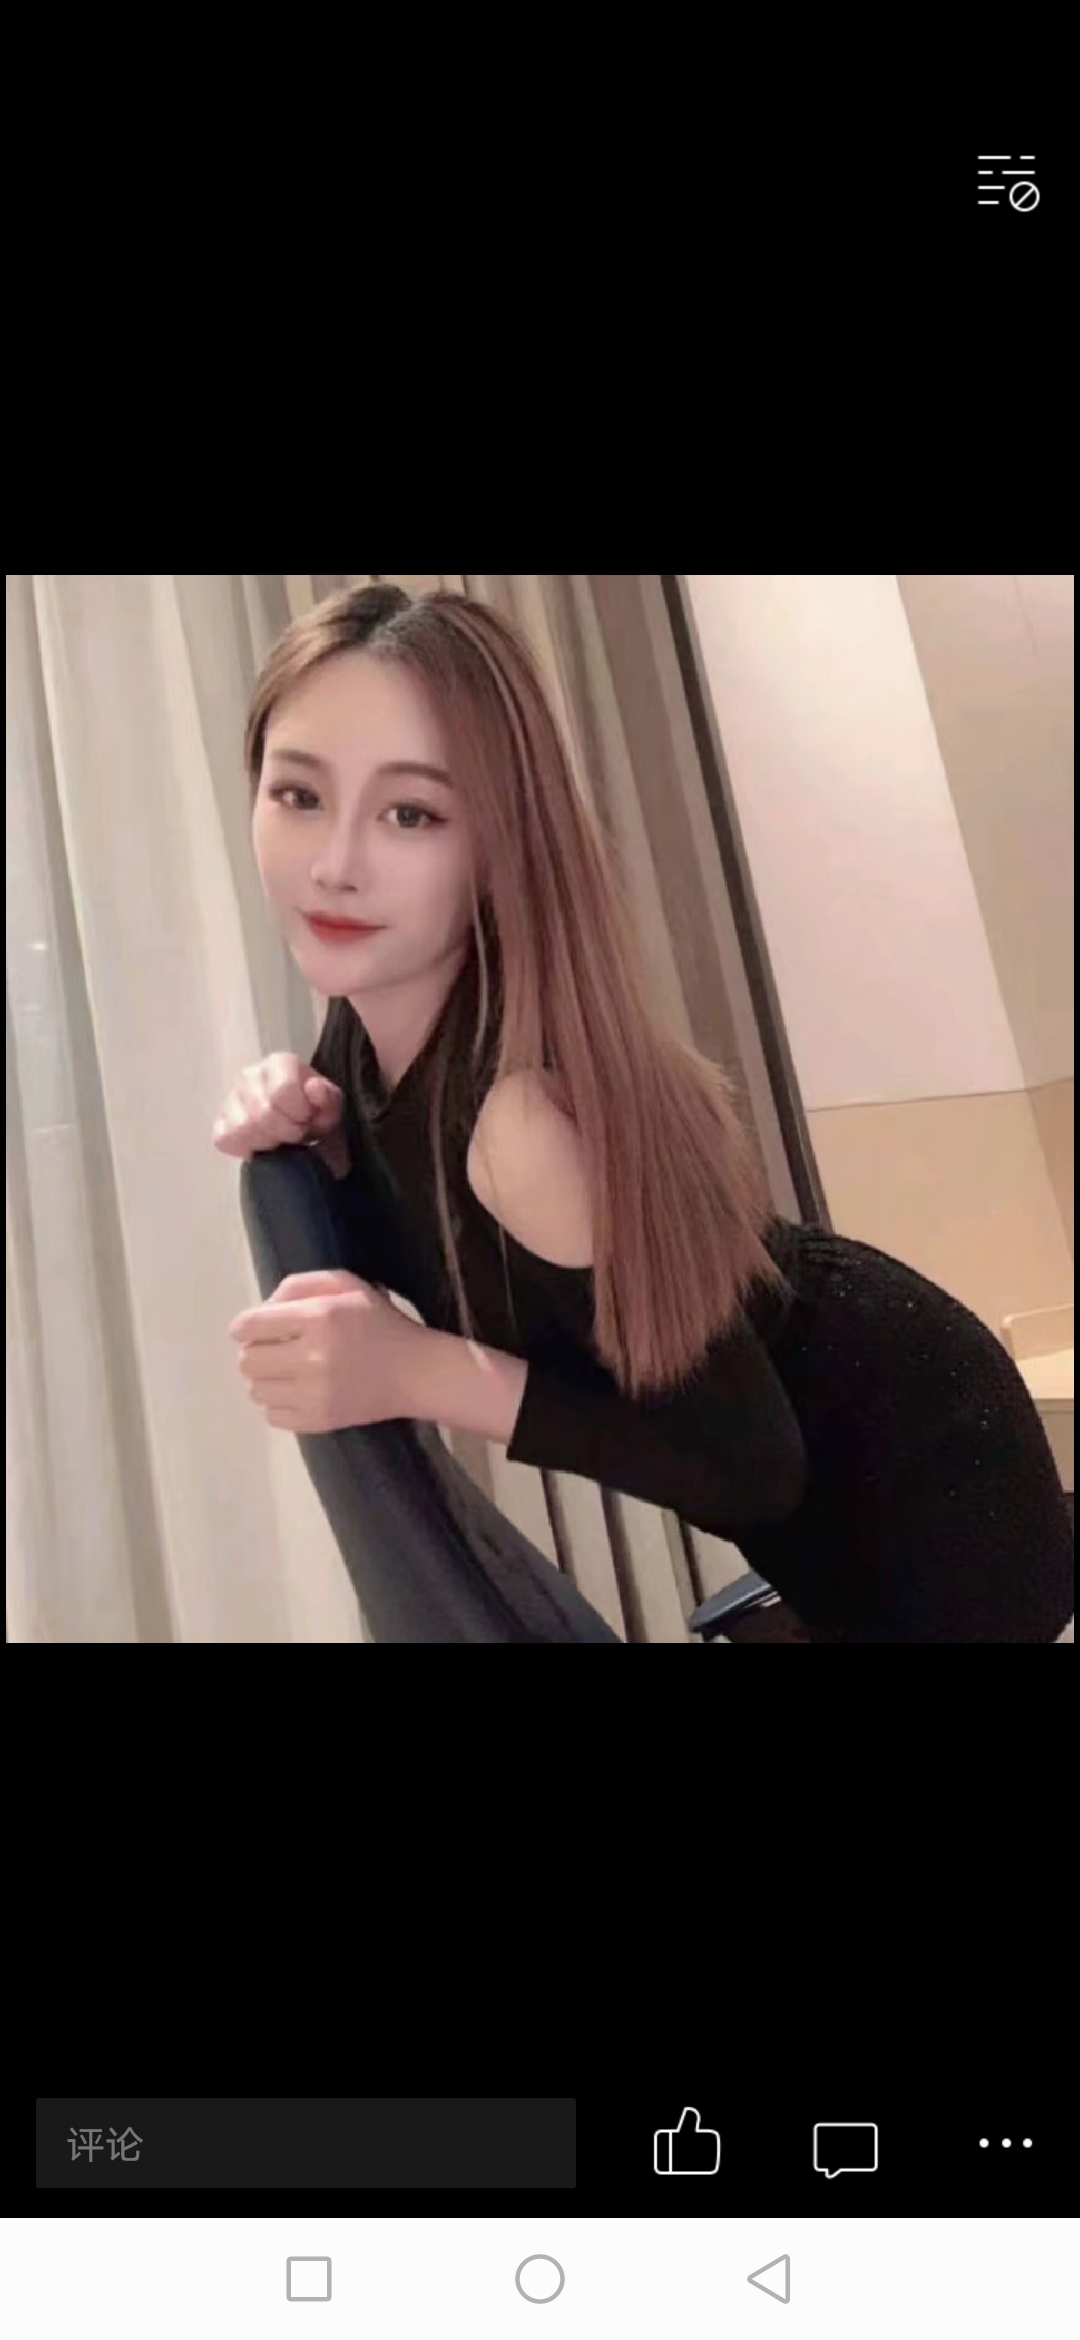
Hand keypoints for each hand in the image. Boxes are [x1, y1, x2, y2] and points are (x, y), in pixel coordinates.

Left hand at [229, 1269, 425, 1433]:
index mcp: (319, 1318)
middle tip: (274, 1349)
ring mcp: (314, 1394)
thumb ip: (301, 1284)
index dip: (243, 1326)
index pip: (252, 1325)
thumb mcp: (348, 1285)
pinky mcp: (318, 1421)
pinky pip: (271, 1416)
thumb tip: (264, 1307)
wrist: (415, 1374)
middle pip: (248, 1360)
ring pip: (255, 1389)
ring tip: (287, 1371)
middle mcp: (313, 1357)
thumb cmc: (380, 1323)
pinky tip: (297, 1391)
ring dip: (265, 1378)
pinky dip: (277, 1403)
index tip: (249, 1329)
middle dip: (254, 1351)